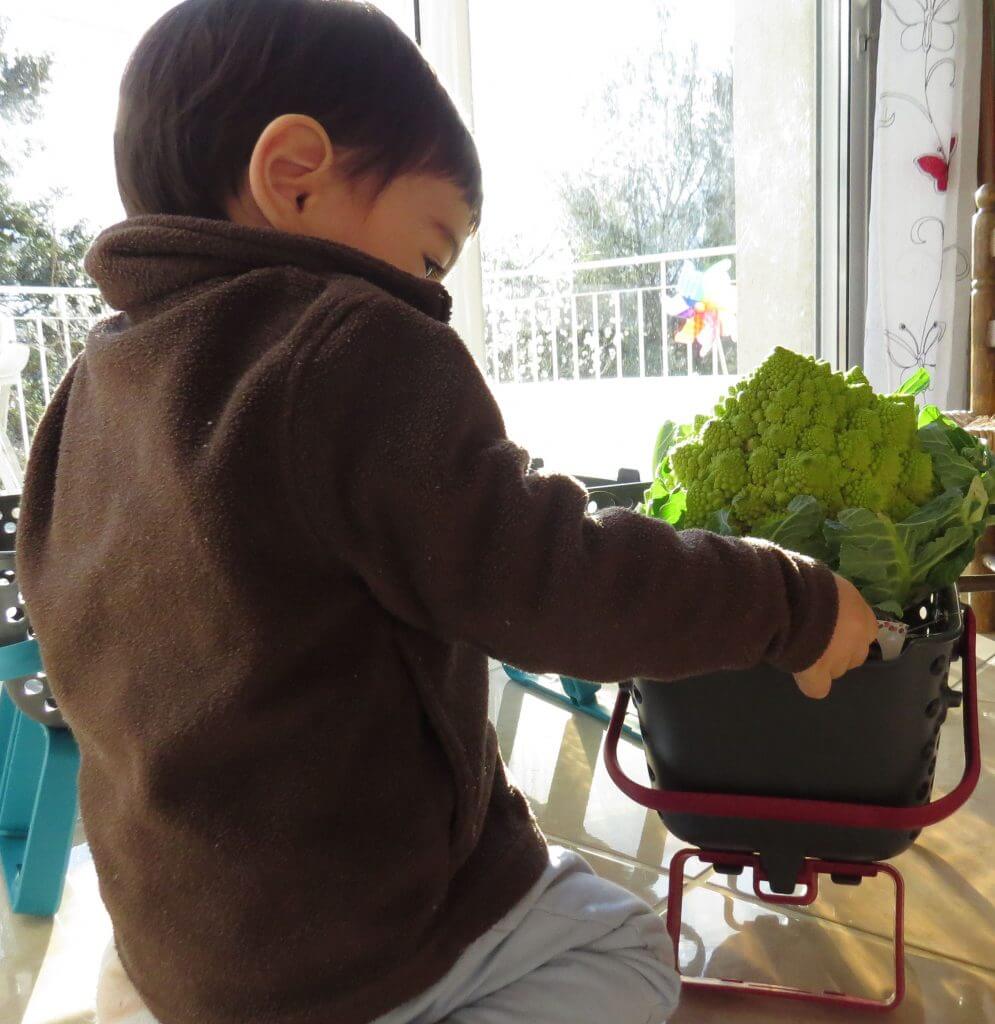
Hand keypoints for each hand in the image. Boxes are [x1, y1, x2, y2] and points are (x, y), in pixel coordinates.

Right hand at [793, 574, 877, 698]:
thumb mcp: (827, 582)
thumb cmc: (804, 581)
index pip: (865, 632)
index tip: (830, 626)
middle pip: (855, 656)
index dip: (846, 631)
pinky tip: (801, 674)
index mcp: (861, 614)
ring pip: (837, 671)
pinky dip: (811, 683)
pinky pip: (817, 688)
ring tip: (802, 649)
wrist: (788, 594)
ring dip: (823, 664)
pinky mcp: (817, 672)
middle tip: (816, 640)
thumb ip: (834, 600)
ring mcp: (839, 658)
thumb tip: (824, 603)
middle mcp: (857, 638)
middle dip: (839, 652)